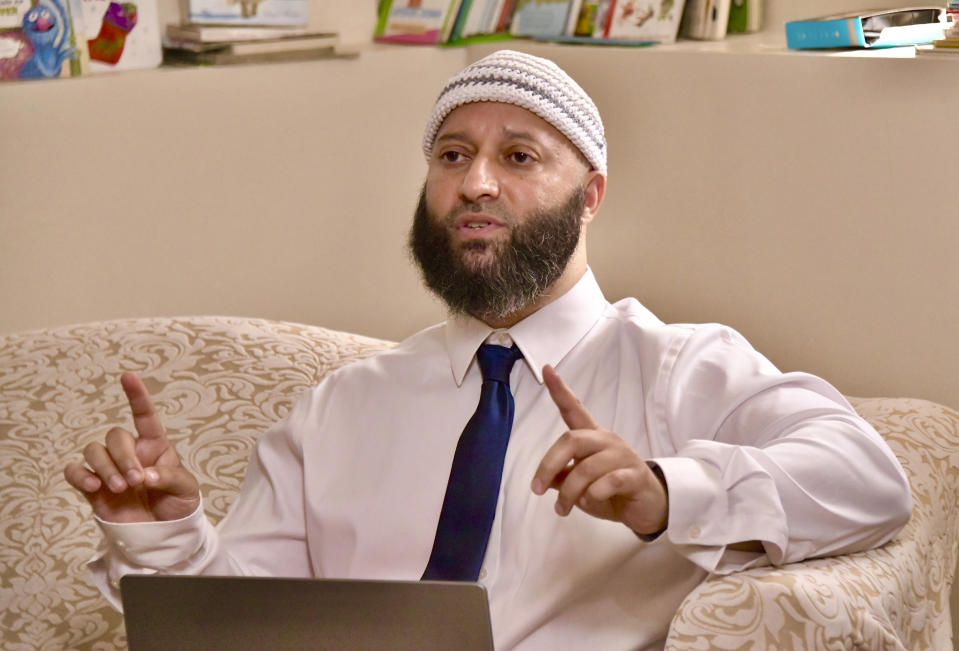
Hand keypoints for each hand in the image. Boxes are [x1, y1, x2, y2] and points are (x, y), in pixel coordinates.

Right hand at [63, 372, 199, 522]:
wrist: (163, 538)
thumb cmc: (178, 507)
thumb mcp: (186, 490)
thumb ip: (169, 478)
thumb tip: (145, 475)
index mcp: (155, 447)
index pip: (145, 417)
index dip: (137, 396)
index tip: (128, 376)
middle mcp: (130, 454)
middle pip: (115, 436)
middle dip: (123, 457)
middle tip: (135, 481)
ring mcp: (109, 470)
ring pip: (94, 450)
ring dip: (105, 467)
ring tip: (120, 489)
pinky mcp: (92, 489)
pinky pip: (75, 471)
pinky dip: (80, 475)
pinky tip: (93, 486)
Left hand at [531, 365, 667, 535]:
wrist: (648, 508)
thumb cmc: (611, 493)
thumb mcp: (580, 486)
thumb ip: (562, 478)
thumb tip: (543, 479)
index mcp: (592, 438)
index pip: (574, 409)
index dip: (560, 390)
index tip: (546, 369)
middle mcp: (607, 441)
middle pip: (572, 439)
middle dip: (549, 464)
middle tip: (536, 489)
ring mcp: (622, 456)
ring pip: (586, 468)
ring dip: (569, 492)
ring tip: (562, 509)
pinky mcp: (635, 475)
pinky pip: (609, 481)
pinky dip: (594, 494)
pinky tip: (590, 502)